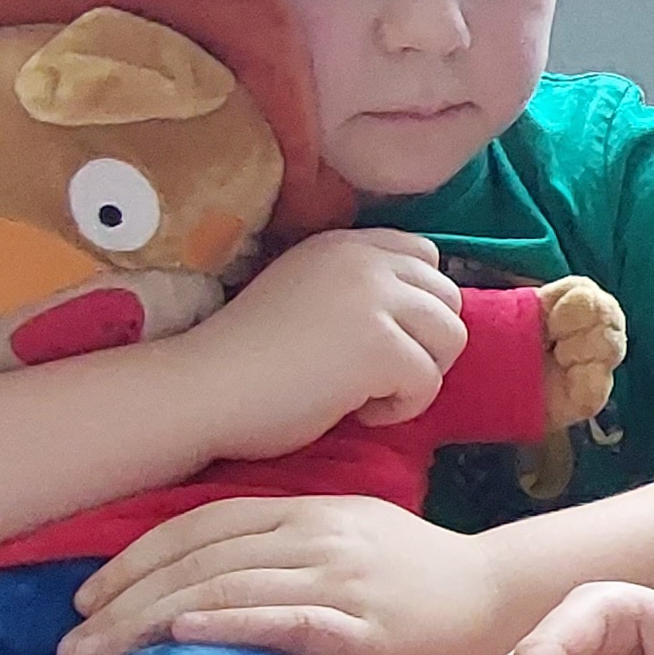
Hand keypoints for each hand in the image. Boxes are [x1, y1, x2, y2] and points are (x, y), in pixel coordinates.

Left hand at [59, 495, 519, 654]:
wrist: (502, 600)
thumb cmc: (422, 580)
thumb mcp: (350, 541)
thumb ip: (287, 546)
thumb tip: (215, 576)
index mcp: (307, 510)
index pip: (201, 526)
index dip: (136, 558)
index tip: (87, 596)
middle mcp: (315, 535)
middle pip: (200, 561)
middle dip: (123, 600)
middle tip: (68, 642)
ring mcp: (339, 579)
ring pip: (227, 590)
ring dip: (150, 621)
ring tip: (96, 653)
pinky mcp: (362, 627)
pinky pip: (286, 620)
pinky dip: (229, 623)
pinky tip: (184, 633)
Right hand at [165, 229, 463, 459]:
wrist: (203, 389)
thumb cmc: (243, 359)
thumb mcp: (306, 295)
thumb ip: (356, 291)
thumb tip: (417, 319)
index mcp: (345, 244)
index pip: (425, 256)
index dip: (416, 306)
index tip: (379, 340)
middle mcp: (365, 260)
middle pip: (448, 298)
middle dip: (424, 343)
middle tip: (374, 375)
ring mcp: (375, 299)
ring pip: (450, 338)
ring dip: (417, 375)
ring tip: (364, 393)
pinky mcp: (381, 346)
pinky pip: (429, 382)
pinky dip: (400, 409)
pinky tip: (353, 411)